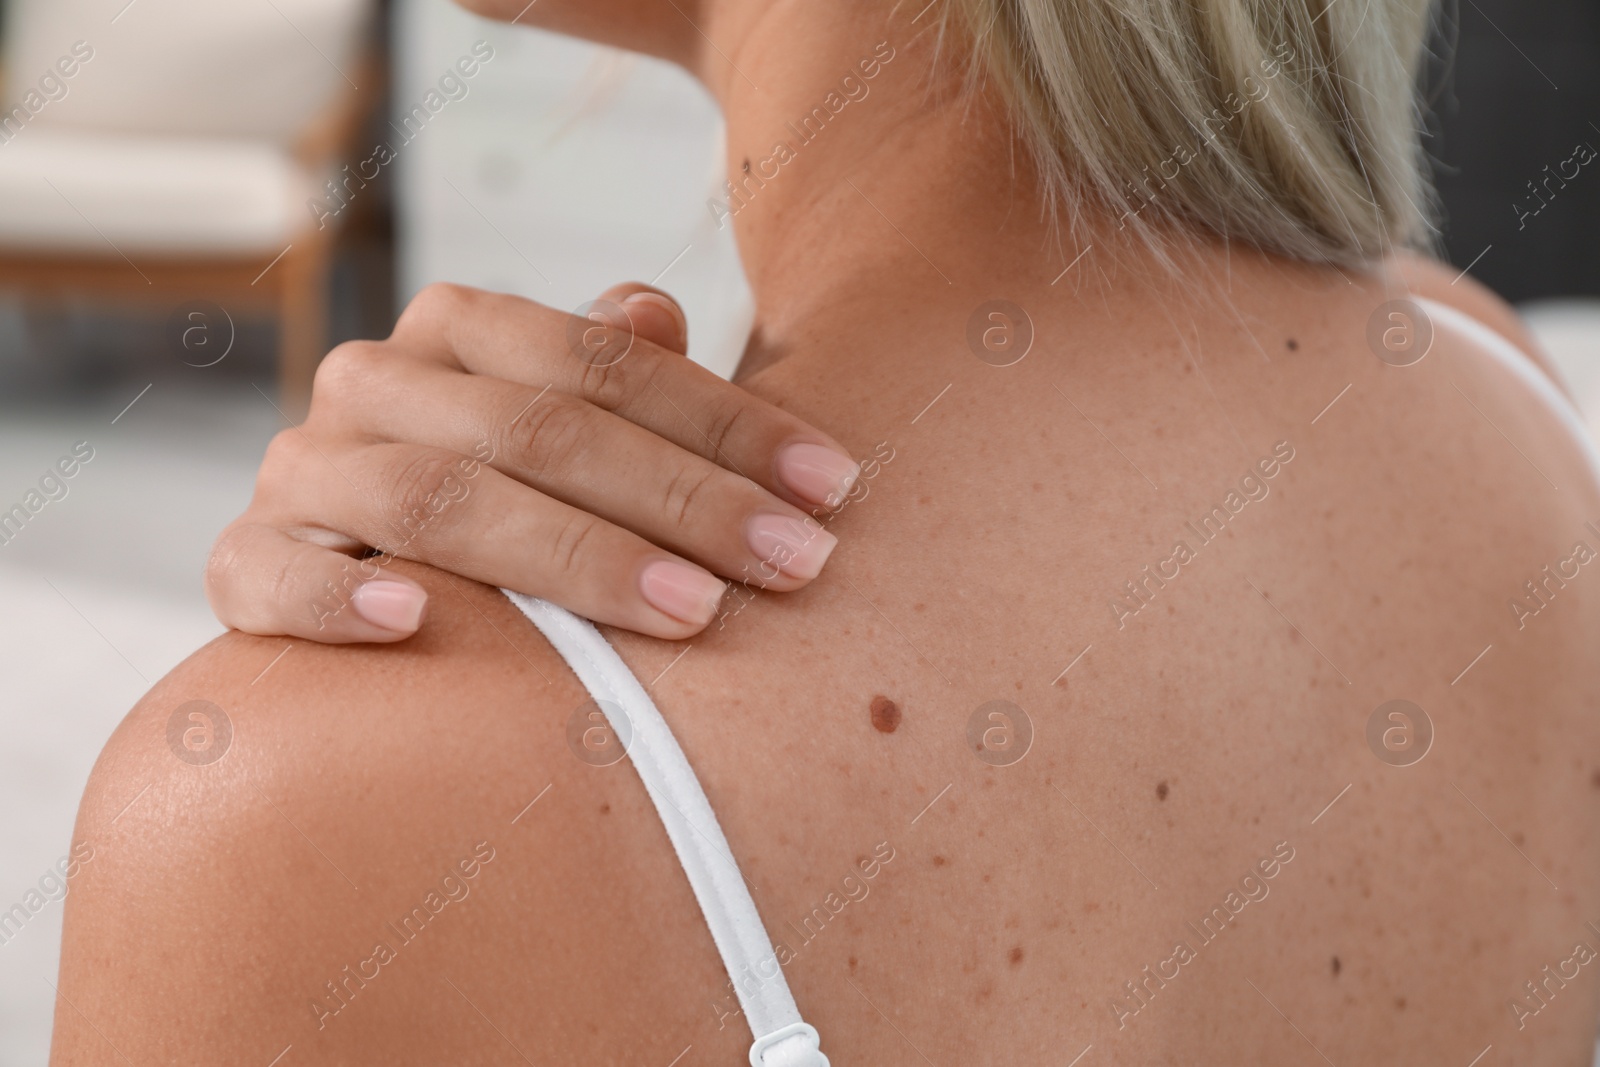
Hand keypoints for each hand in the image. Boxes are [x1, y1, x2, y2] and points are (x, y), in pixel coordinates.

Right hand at [205, 282, 859, 641]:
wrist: (350, 564)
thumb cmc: (503, 491)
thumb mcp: (563, 420)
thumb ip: (609, 371)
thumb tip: (652, 308)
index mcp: (462, 327)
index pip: (607, 361)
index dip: (728, 423)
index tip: (832, 487)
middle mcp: (378, 381)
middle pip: (542, 429)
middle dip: (684, 501)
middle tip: (793, 563)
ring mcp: (306, 470)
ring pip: (439, 503)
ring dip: (572, 560)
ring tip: (689, 611)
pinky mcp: (242, 563)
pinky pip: (270, 578)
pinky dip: (339, 600)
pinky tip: (417, 623)